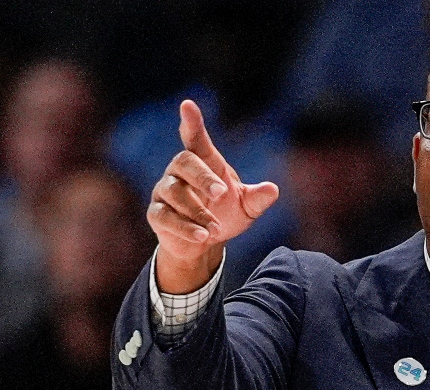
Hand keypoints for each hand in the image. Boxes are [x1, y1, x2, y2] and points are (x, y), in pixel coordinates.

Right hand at [147, 100, 279, 292]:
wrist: (204, 243)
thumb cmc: (225, 215)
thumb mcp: (246, 207)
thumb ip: (257, 198)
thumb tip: (273, 189)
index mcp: (204, 162)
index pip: (195, 138)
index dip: (191, 122)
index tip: (188, 105)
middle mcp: (179, 171)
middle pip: (185, 162)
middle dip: (202, 177)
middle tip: (221, 193)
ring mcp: (165, 191)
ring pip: (174, 192)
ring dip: (197, 211)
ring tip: (216, 230)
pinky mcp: (156, 214)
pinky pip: (164, 217)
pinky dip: (184, 227)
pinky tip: (201, 237)